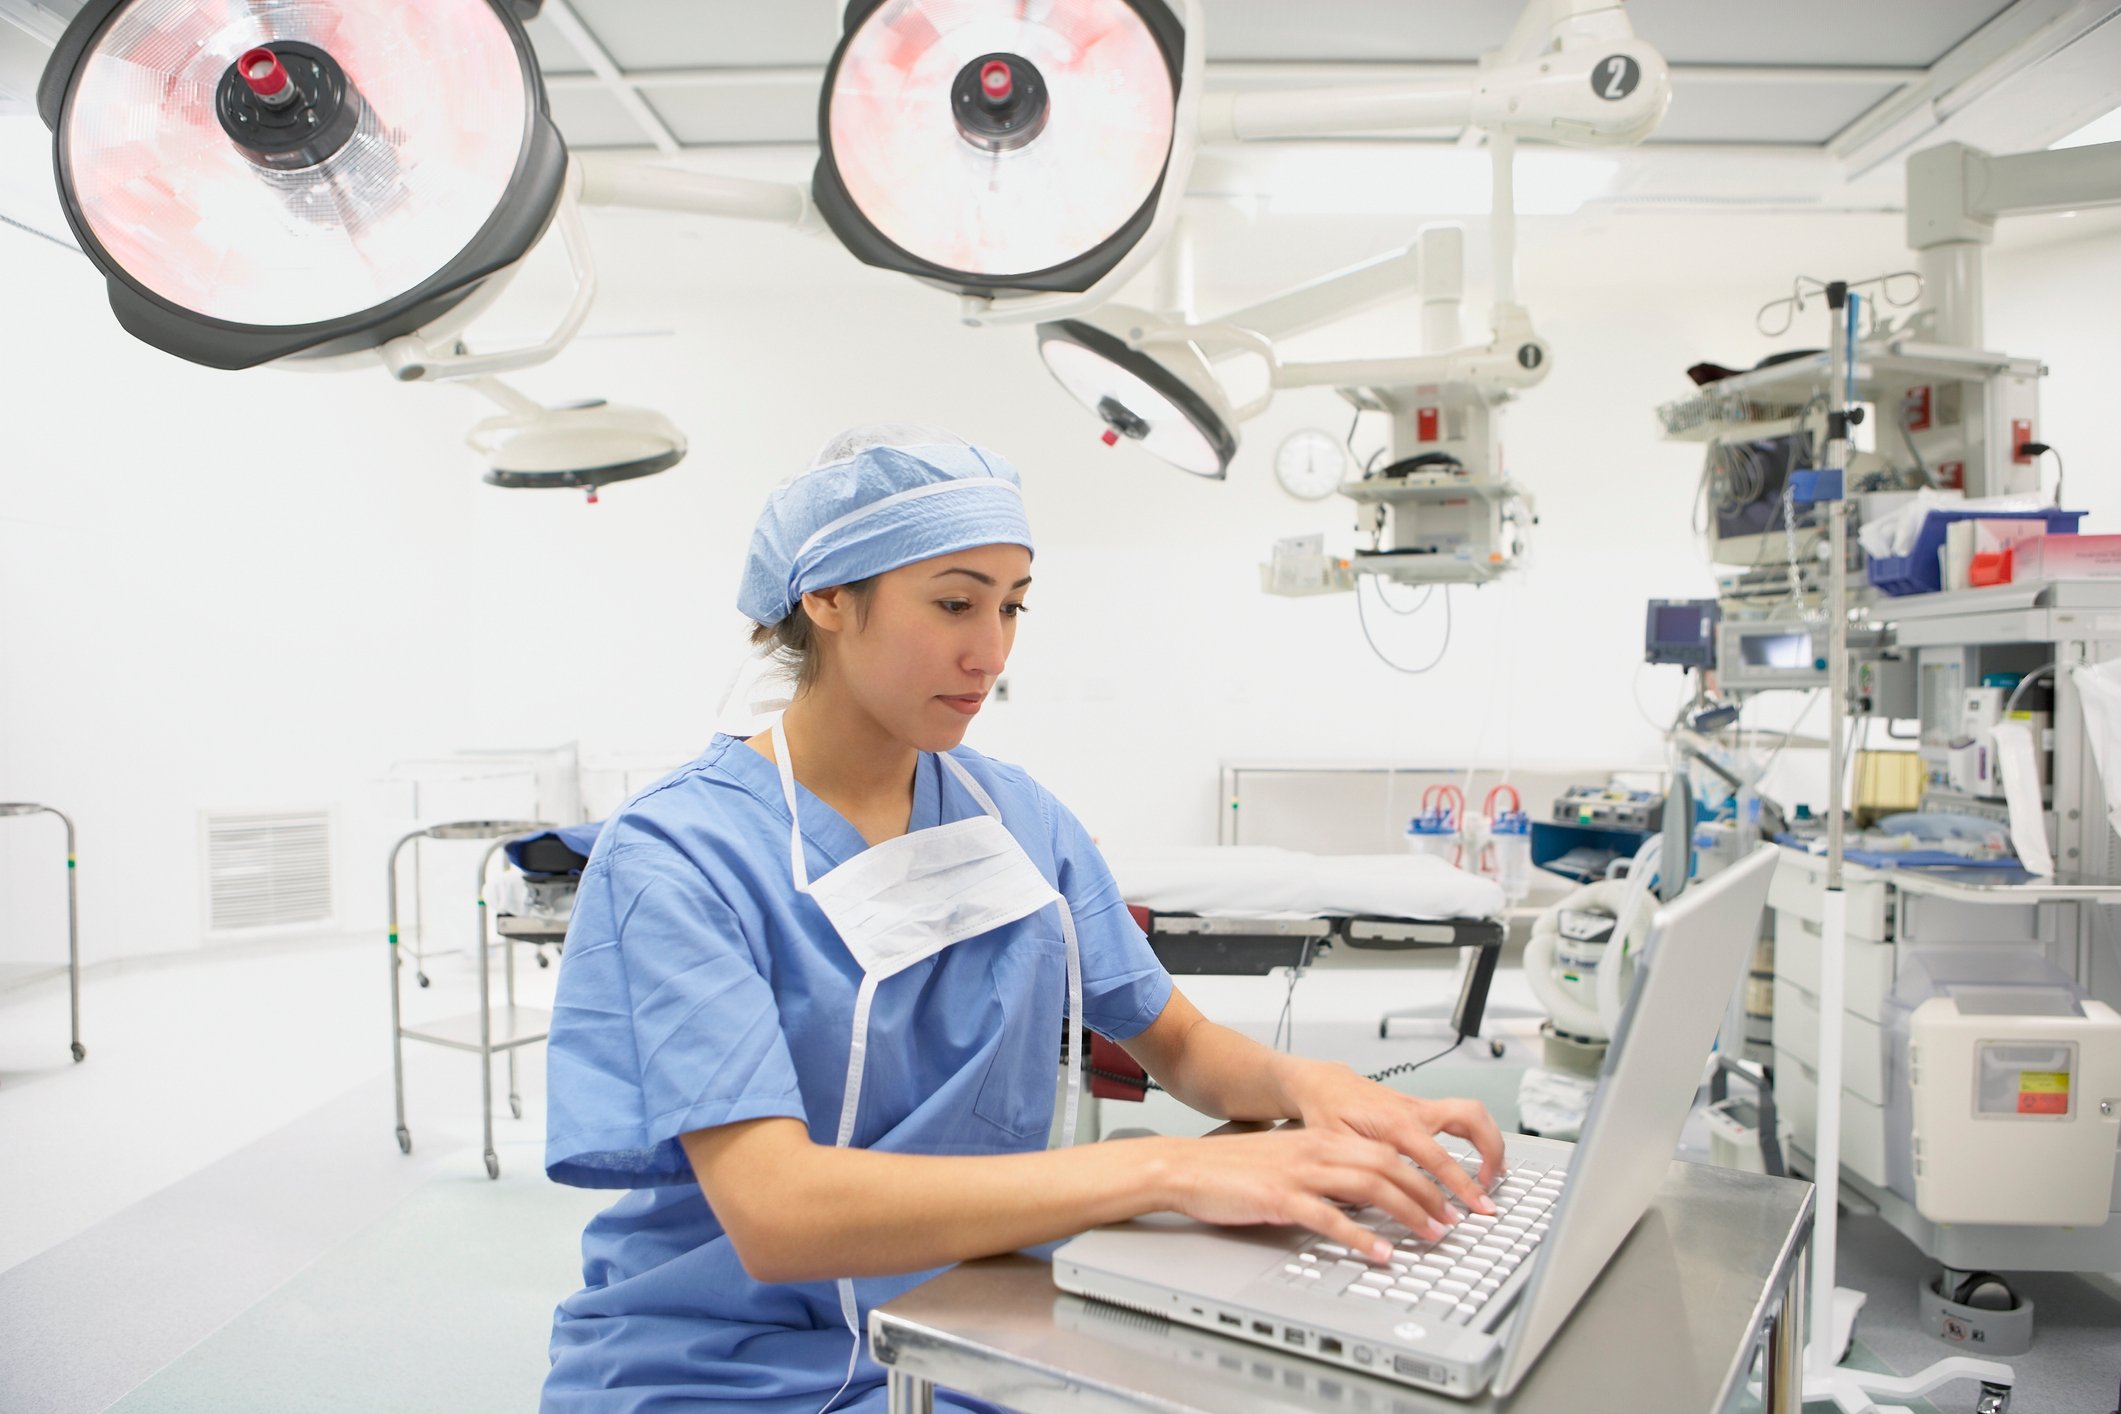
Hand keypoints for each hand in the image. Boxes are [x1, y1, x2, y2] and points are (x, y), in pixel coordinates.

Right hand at [1158, 1128, 1463, 1264]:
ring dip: (1407, 1213)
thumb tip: (1362, 1194)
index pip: (1387, 1151)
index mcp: (1321, 1141)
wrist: (1186, 1166)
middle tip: (1451, 1221)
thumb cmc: (1233, 1168)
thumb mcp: (1288, 1160)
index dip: (1423, 1175)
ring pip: (1369, 1187)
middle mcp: (1316, 1151)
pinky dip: (1361, 1237)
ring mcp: (1299, 1173)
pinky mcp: (1280, 1197)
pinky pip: (1330, 1218)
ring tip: (1430, 1235)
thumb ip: (1324, 1172)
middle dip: (1428, 1194)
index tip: (1446, 1199)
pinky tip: (1379, 1253)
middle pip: (1388, 1166)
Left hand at [1283, 1061, 1506, 1216]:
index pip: (1438, 1158)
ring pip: (1472, 1113)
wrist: (1324, 1084)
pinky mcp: (1424, 1108)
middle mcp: (1415, 1111)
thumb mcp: (1336, 1147)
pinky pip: (1462, 1116)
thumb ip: (1358, 1172)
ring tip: (1495, 1172)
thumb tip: (1378, 1202)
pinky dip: (1479, 1135)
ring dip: (1490, 1141)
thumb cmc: (1328, 1111)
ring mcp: (1422, 1107)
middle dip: (1490, 1154)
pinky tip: (1481, 1155)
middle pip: (1470, 1121)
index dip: (1459, 1186)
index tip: (1473, 1207)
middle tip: (1490, 1188)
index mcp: (1395, 1123)